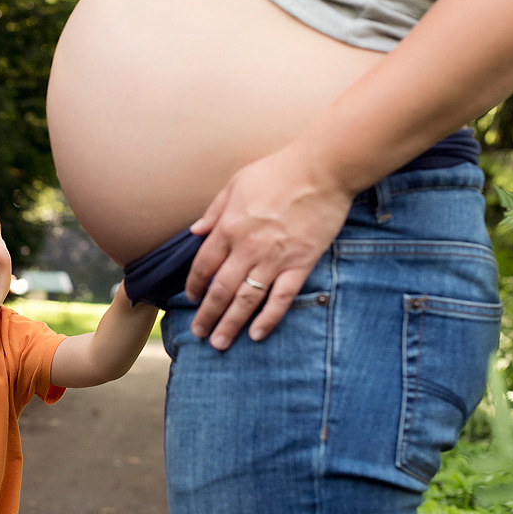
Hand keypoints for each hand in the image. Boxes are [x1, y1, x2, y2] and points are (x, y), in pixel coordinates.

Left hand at [184, 144, 355, 349]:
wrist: (322, 170)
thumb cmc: (277, 171)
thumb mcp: (235, 184)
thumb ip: (214, 211)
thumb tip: (195, 231)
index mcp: (228, 227)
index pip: (203, 266)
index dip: (194, 286)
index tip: (191, 298)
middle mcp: (246, 248)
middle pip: (220, 290)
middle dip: (206, 315)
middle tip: (198, 334)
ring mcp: (274, 259)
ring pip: (246, 300)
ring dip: (230, 324)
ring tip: (219, 343)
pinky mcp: (300, 264)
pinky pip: (281, 298)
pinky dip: (268, 319)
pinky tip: (256, 335)